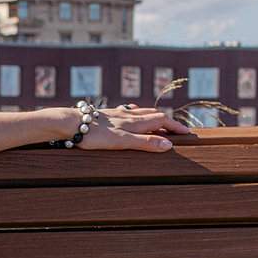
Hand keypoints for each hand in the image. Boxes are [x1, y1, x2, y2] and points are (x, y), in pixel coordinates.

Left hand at [76, 104, 191, 152]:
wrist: (71, 123)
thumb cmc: (95, 135)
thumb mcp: (122, 142)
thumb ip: (145, 143)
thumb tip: (168, 146)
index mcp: (135, 121)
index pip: (162, 121)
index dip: (175, 127)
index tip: (187, 133)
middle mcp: (129, 115)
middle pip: (154, 115)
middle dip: (168, 122)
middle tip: (177, 130)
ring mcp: (117, 113)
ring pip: (141, 112)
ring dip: (154, 116)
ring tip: (160, 121)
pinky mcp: (107, 114)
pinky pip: (127, 112)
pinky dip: (137, 113)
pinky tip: (132, 114)